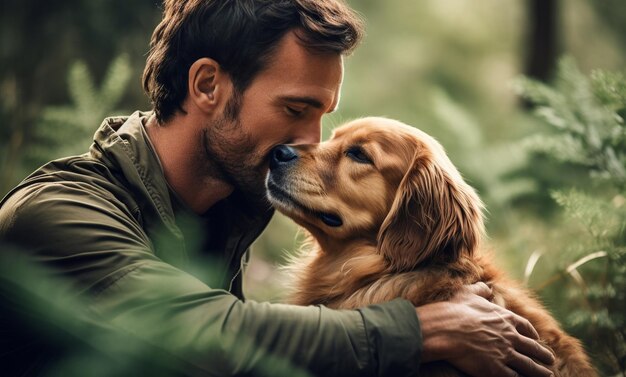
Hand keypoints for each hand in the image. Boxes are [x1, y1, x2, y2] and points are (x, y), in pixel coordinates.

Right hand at [415, 282, 554, 376]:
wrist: (446, 329)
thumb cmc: (455, 311)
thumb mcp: (468, 293)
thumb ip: (480, 290)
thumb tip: (486, 287)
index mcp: (505, 318)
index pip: (525, 327)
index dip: (532, 334)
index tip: (536, 338)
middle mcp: (510, 336)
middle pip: (532, 347)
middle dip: (543, 354)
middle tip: (550, 359)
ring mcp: (505, 353)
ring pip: (528, 365)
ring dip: (540, 371)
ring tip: (548, 374)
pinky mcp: (496, 369)